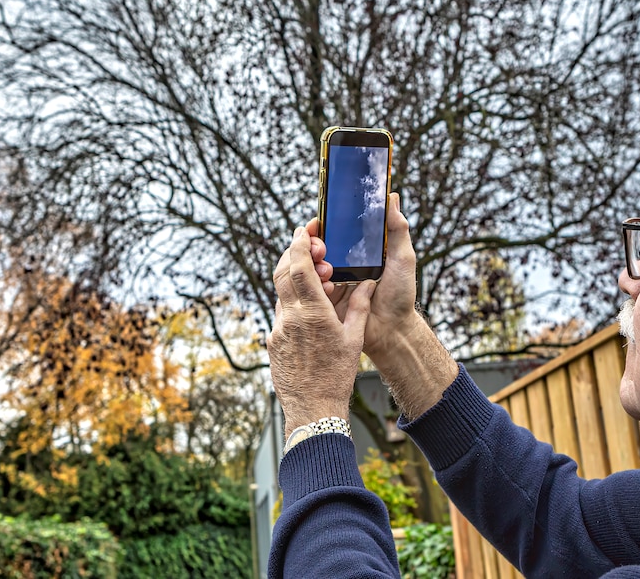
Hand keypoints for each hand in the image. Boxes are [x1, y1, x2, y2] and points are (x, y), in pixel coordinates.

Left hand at [270, 226, 375, 436]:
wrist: (313, 409)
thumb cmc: (337, 377)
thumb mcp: (354, 339)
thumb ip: (360, 306)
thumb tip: (367, 283)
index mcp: (313, 313)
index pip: (299, 267)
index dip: (299, 243)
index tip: (305, 229)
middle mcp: (290, 318)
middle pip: (282, 272)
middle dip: (294, 253)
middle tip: (313, 247)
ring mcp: (277, 330)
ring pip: (281, 292)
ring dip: (296, 279)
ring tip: (319, 280)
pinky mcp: (272, 342)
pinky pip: (281, 313)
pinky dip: (294, 302)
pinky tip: (312, 308)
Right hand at [309, 193, 456, 418]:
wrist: (393, 331)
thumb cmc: (400, 294)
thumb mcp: (403, 258)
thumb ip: (397, 229)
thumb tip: (393, 196)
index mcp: (356, 253)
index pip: (333, 233)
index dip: (322, 226)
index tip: (317, 222)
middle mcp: (340, 266)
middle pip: (315, 248)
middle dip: (312, 244)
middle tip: (320, 247)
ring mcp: (330, 284)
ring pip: (308, 267)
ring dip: (312, 264)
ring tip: (327, 269)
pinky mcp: (324, 302)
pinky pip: (309, 290)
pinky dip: (313, 285)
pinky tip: (326, 286)